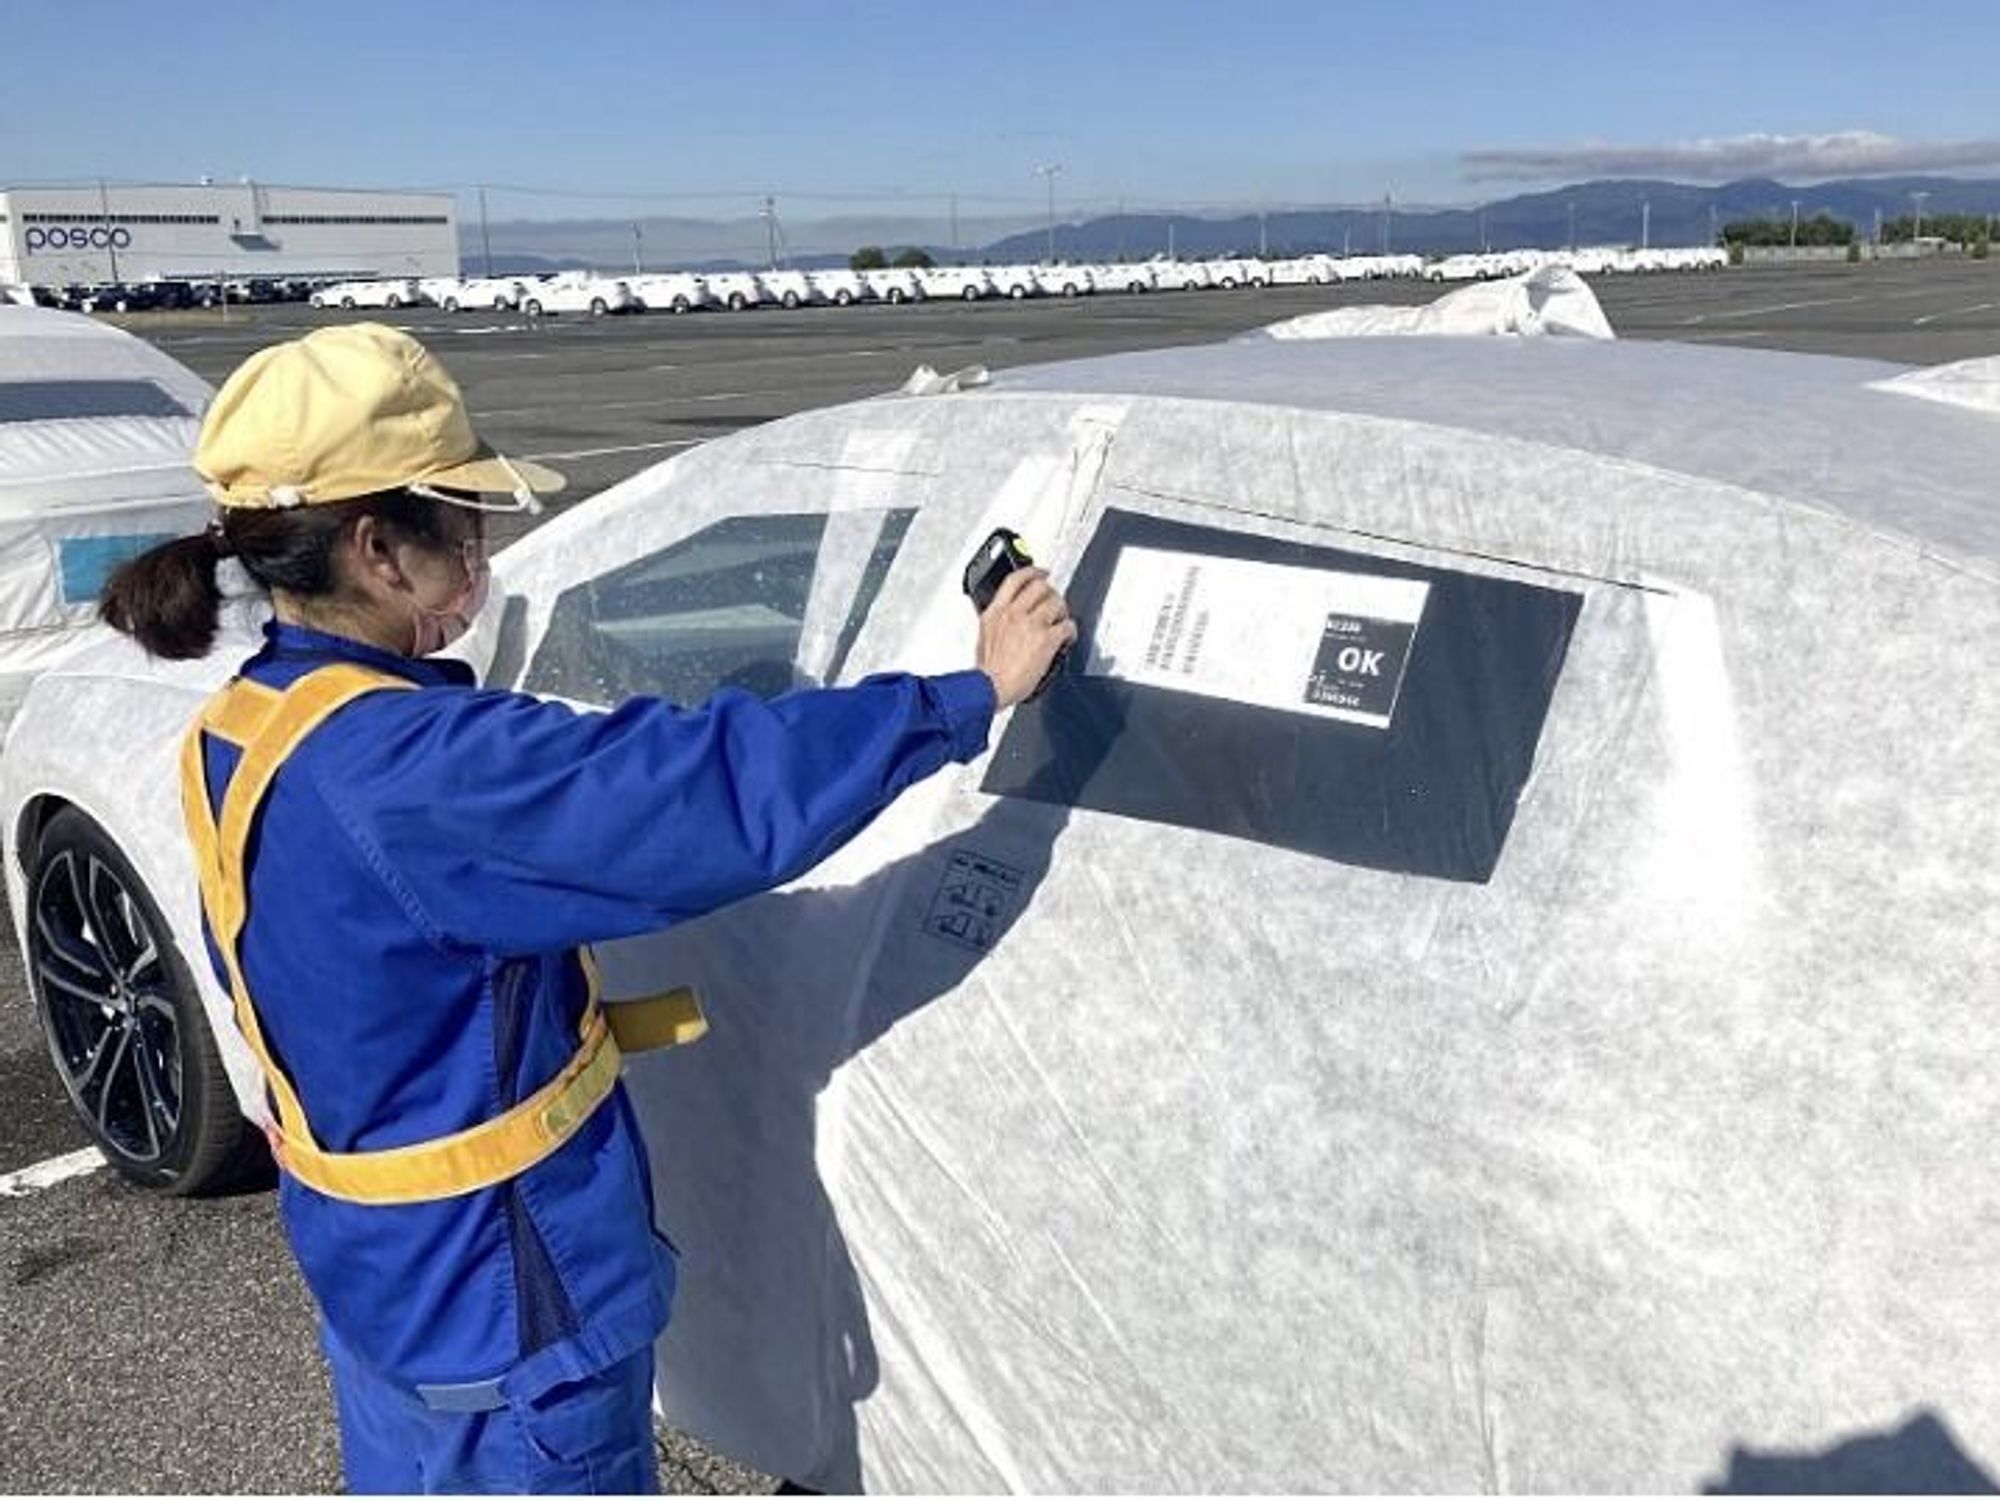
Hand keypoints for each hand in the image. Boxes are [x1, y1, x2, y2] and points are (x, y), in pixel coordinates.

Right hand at [977, 567, 1077, 709]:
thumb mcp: (984, 638)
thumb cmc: (987, 672)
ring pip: (1056, 602)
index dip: (1032, 571)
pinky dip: (1071, 631)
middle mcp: (1013, 614)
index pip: (1015, 580)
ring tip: (1060, 622)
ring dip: (1062, 611)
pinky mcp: (1046, 639)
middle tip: (1054, 603)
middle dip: (1051, 593)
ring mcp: (1030, 625)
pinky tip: (1067, 638)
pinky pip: (1067, 625)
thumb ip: (997, 624)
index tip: (1041, 572)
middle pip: (1040, 586)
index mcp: (995, 613)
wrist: (990, 688)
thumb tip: (1007, 621)